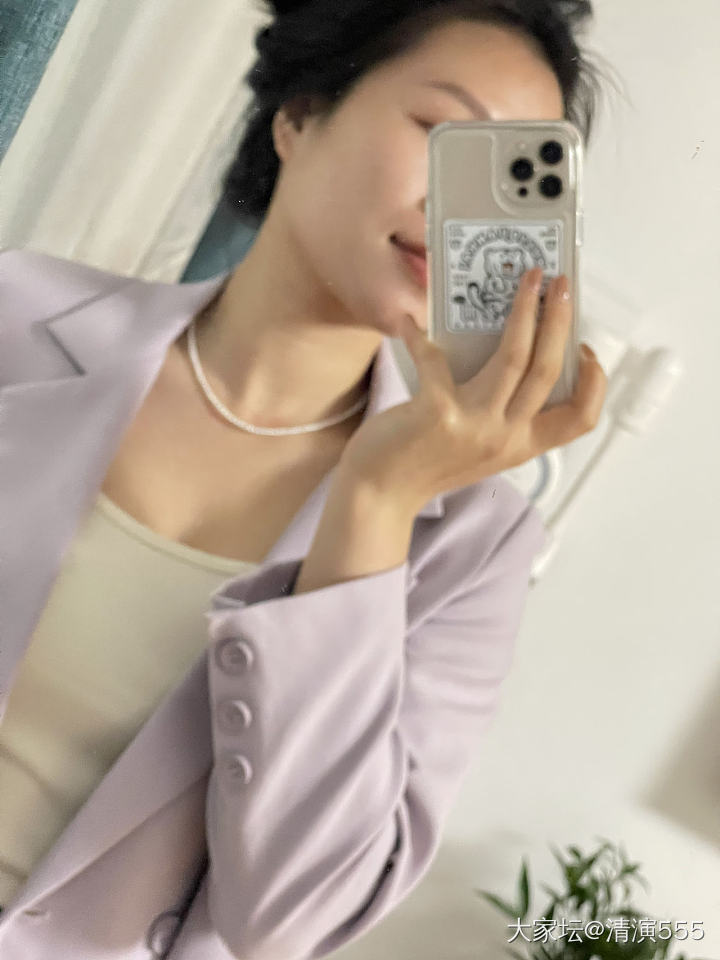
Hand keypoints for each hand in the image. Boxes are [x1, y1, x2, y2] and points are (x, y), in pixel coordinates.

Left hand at [338, 267, 607, 510]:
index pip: (580, 419)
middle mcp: (506, 437)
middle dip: (559, 320)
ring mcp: (476, 425)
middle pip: (548, 369)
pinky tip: (410, 322)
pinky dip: (420, 337)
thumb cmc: (425, 465)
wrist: (380, 495)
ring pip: (515, 357)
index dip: (594, 382)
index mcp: (522, 445)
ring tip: (527, 278)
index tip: (586, 349)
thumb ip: (500, 411)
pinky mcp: (439, 412)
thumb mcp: (479, 446)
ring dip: (524, 311)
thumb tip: (507, 350)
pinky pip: (435, 359)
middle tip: (559, 284)